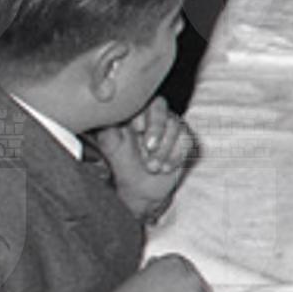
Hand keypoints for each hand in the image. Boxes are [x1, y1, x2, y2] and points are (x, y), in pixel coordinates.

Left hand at [92, 104, 195, 220]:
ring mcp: (171, 126)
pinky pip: (187, 140)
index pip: (140, 100)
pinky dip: (176, 156)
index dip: (141, 111)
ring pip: (175, 125)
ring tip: (153, 167)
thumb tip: (106, 121)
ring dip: (164, 149)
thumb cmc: (125, 167)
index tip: (137, 128)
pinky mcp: (185, 139)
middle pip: (160, 107)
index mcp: (134, 113)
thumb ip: (109, 136)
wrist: (142, 190)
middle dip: (156, 128)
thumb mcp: (113, 153)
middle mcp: (153, 115)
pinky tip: (165, 168)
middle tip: (149, 148)